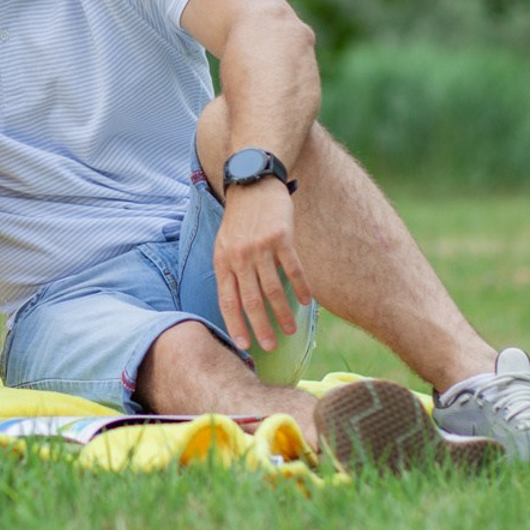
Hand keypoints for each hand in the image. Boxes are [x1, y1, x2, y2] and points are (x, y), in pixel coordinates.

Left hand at [211, 182, 310, 353]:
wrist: (253, 182)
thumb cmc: (239, 218)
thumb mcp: (224, 243)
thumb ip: (229, 270)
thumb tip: (237, 303)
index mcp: (222, 260)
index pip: (227, 300)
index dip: (235, 323)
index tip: (243, 344)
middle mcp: (239, 256)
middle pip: (251, 300)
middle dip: (260, 327)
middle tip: (270, 346)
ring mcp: (260, 247)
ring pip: (272, 289)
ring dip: (282, 314)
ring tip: (290, 331)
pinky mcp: (281, 237)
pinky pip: (293, 269)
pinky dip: (300, 288)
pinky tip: (306, 302)